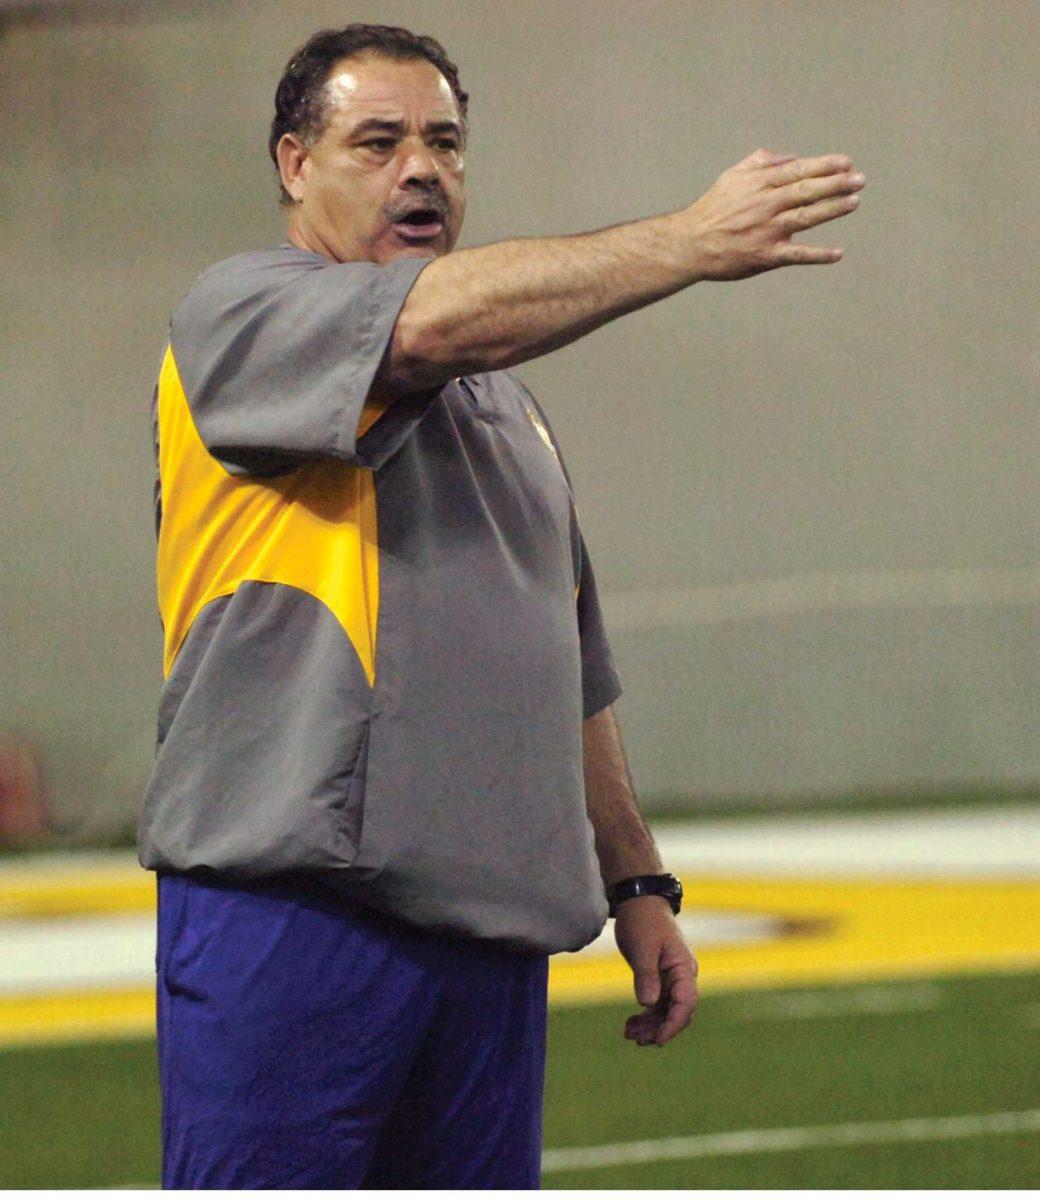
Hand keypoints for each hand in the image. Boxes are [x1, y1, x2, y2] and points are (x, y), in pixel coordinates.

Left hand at [614, 895, 697, 1045]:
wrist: (638, 902)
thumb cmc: (643, 920)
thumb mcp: (643, 948)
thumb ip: (646, 975)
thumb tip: (649, 1004)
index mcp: (683, 968)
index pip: (686, 1003)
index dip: (673, 1024)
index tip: (658, 1039)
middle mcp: (682, 976)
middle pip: (677, 1012)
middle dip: (659, 1028)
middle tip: (637, 1040)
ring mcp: (671, 978)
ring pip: (666, 1011)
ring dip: (650, 1025)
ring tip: (629, 1034)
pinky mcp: (659, 978)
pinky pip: (657, 1004)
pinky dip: (646, 1015)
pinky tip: (631, 1025)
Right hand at [681, 147, 865, 280]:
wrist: (690, 244)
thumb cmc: (713, 208)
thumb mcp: (733, 176)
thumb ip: (762, 162)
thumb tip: (793, 157)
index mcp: (759, 184)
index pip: (798, 170)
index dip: (824, 166)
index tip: (846, 162)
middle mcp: (765, 205)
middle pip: (806, 191)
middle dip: (836, 184)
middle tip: (860, 179)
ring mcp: (766, 231)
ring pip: (805, 217)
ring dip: (832, 209)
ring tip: (854, 202)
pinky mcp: (765, 256)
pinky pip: (796, 254)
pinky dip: (817, 254)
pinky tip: (837, 253)